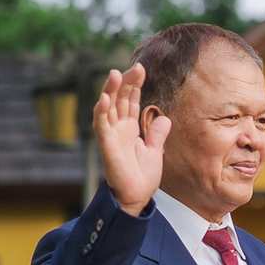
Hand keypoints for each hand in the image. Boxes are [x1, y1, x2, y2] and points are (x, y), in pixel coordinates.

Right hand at [93, 63, 169, 215]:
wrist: (136, 196)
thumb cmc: (141, 176)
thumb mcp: (154, 151)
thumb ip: (157, 134)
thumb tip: (164, 118)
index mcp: (129, 128)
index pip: (130, 100)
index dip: (134, 85)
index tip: (140, 69)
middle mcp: (118, 128)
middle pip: (119, 99)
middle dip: (126, 82)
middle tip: (135, 67)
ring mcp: (111, 135)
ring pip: (107, 107)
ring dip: (110, 90)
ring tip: (115, 74)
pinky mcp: (106, 145)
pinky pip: (101, 125)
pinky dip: (101, 111)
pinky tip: (104, 98)